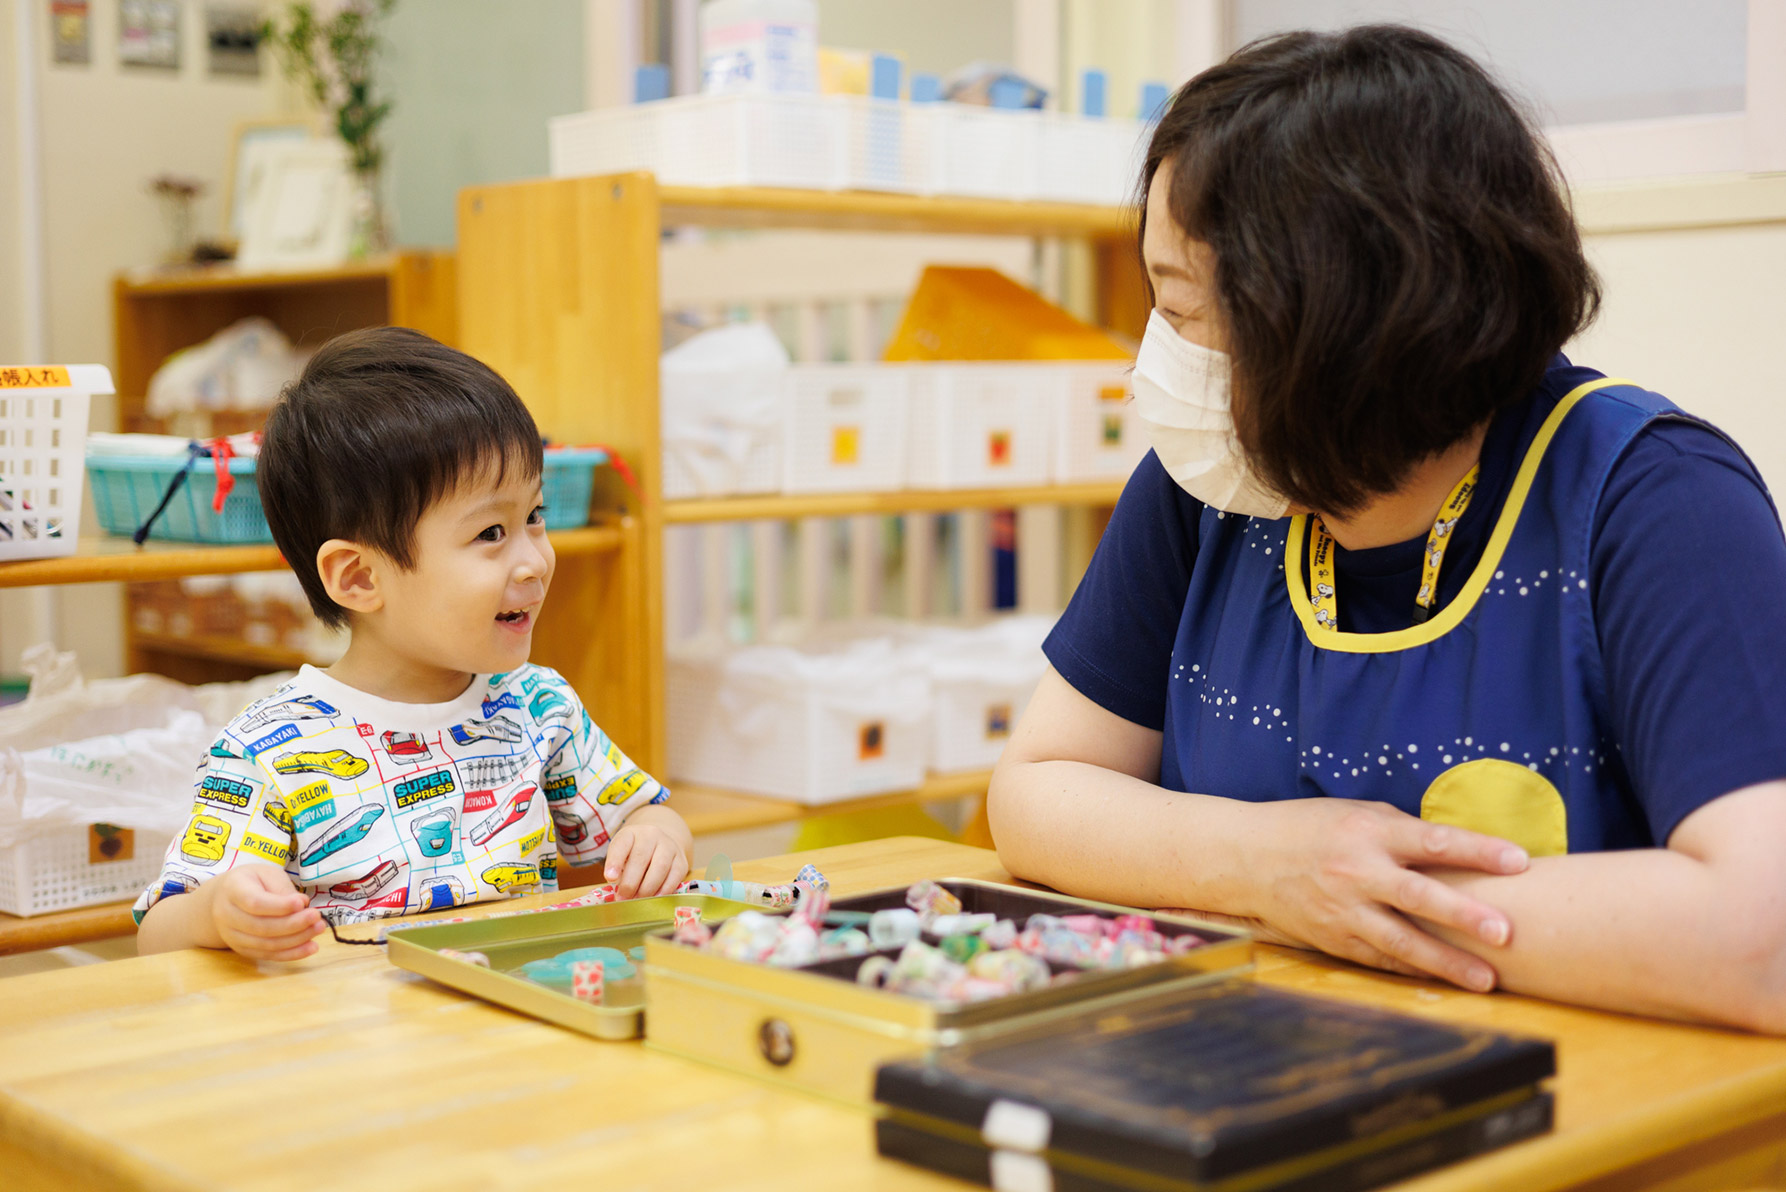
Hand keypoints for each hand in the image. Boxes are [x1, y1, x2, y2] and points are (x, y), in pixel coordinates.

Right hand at [209, 864, 325, 961]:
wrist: (223, 899)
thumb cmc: (251, 882)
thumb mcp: (266, 874)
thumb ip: (281, 889)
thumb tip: (302, 905)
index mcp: (232, 890)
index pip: (254, 903)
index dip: (279, 906)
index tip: (302, 902)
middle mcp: (227, 916)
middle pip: (261, 927)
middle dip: (293, 924)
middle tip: (317, 917)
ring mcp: (233, 936)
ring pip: (266, 944)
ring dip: (296, 940)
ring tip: (318, 928)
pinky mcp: (243, 950)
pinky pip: (268, 955)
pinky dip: (292, 953)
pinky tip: (311, 947)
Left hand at [605, 823, 689, 897]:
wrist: (661, 844)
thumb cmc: (635, 854)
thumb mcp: (622, 854)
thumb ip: (617, 870)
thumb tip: (618, 894)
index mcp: (631, 833)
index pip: (622, 844)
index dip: (615, 861)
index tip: (610, 878)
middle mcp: (652, 835)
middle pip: (640, 858)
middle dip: (630, 882)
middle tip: (622, 898)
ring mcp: (669, 846)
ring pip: (660, 867)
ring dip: (647, 888)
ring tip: (637, 901)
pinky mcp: (681, 860)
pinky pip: (674, 877)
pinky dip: (663, 891)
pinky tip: (654, 899)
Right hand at [1244, 799, 1528, 990]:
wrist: (1246, 857)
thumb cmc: (1310, 828)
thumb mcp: (1357, 813)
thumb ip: (1405, 832)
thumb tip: (1460, 850)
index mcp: (1369, 831)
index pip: (1433, 840)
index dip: (1478, 850)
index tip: (1520, 861)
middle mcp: (1357, 871)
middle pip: (1418, 895)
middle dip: (1463, 915)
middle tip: (1505, 933)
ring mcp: (1343, 909)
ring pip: (1401, 941)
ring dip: (1446, 961)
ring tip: (1486, 980)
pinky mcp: (1333, 938)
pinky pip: (1380, 958)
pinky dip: (1413, 970)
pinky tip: (1444, 981)